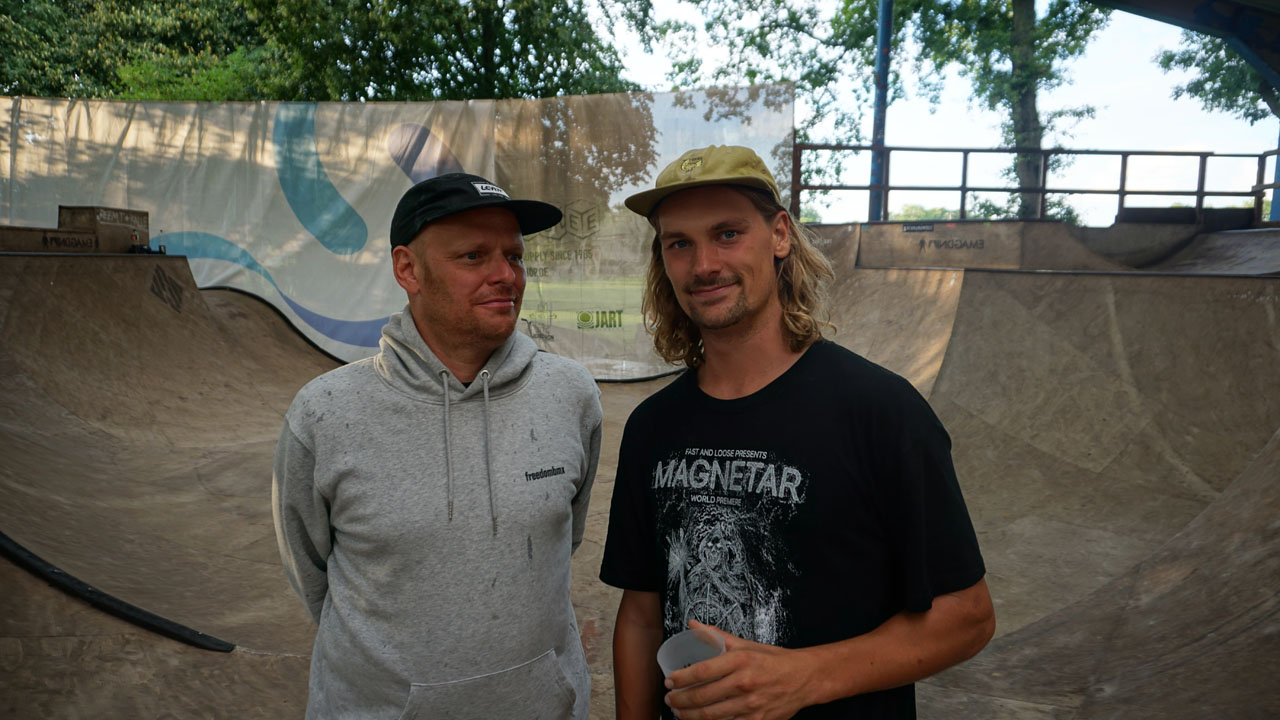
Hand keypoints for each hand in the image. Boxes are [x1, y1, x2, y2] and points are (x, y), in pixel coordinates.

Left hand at [663, 620, 816, 719]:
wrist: (805, 678)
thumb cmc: (774, 661)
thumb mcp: (746, 644)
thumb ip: (717, 636)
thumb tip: (693, 625)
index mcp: (740, 660)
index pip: (702, 671)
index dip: (681, 678)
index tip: (669, 681)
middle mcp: (744, 683)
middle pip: (703, 696)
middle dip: (680, 700)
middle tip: (670, 700)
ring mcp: (751, 704)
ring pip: (712, 715)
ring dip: (690, 716)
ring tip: (679, 713)